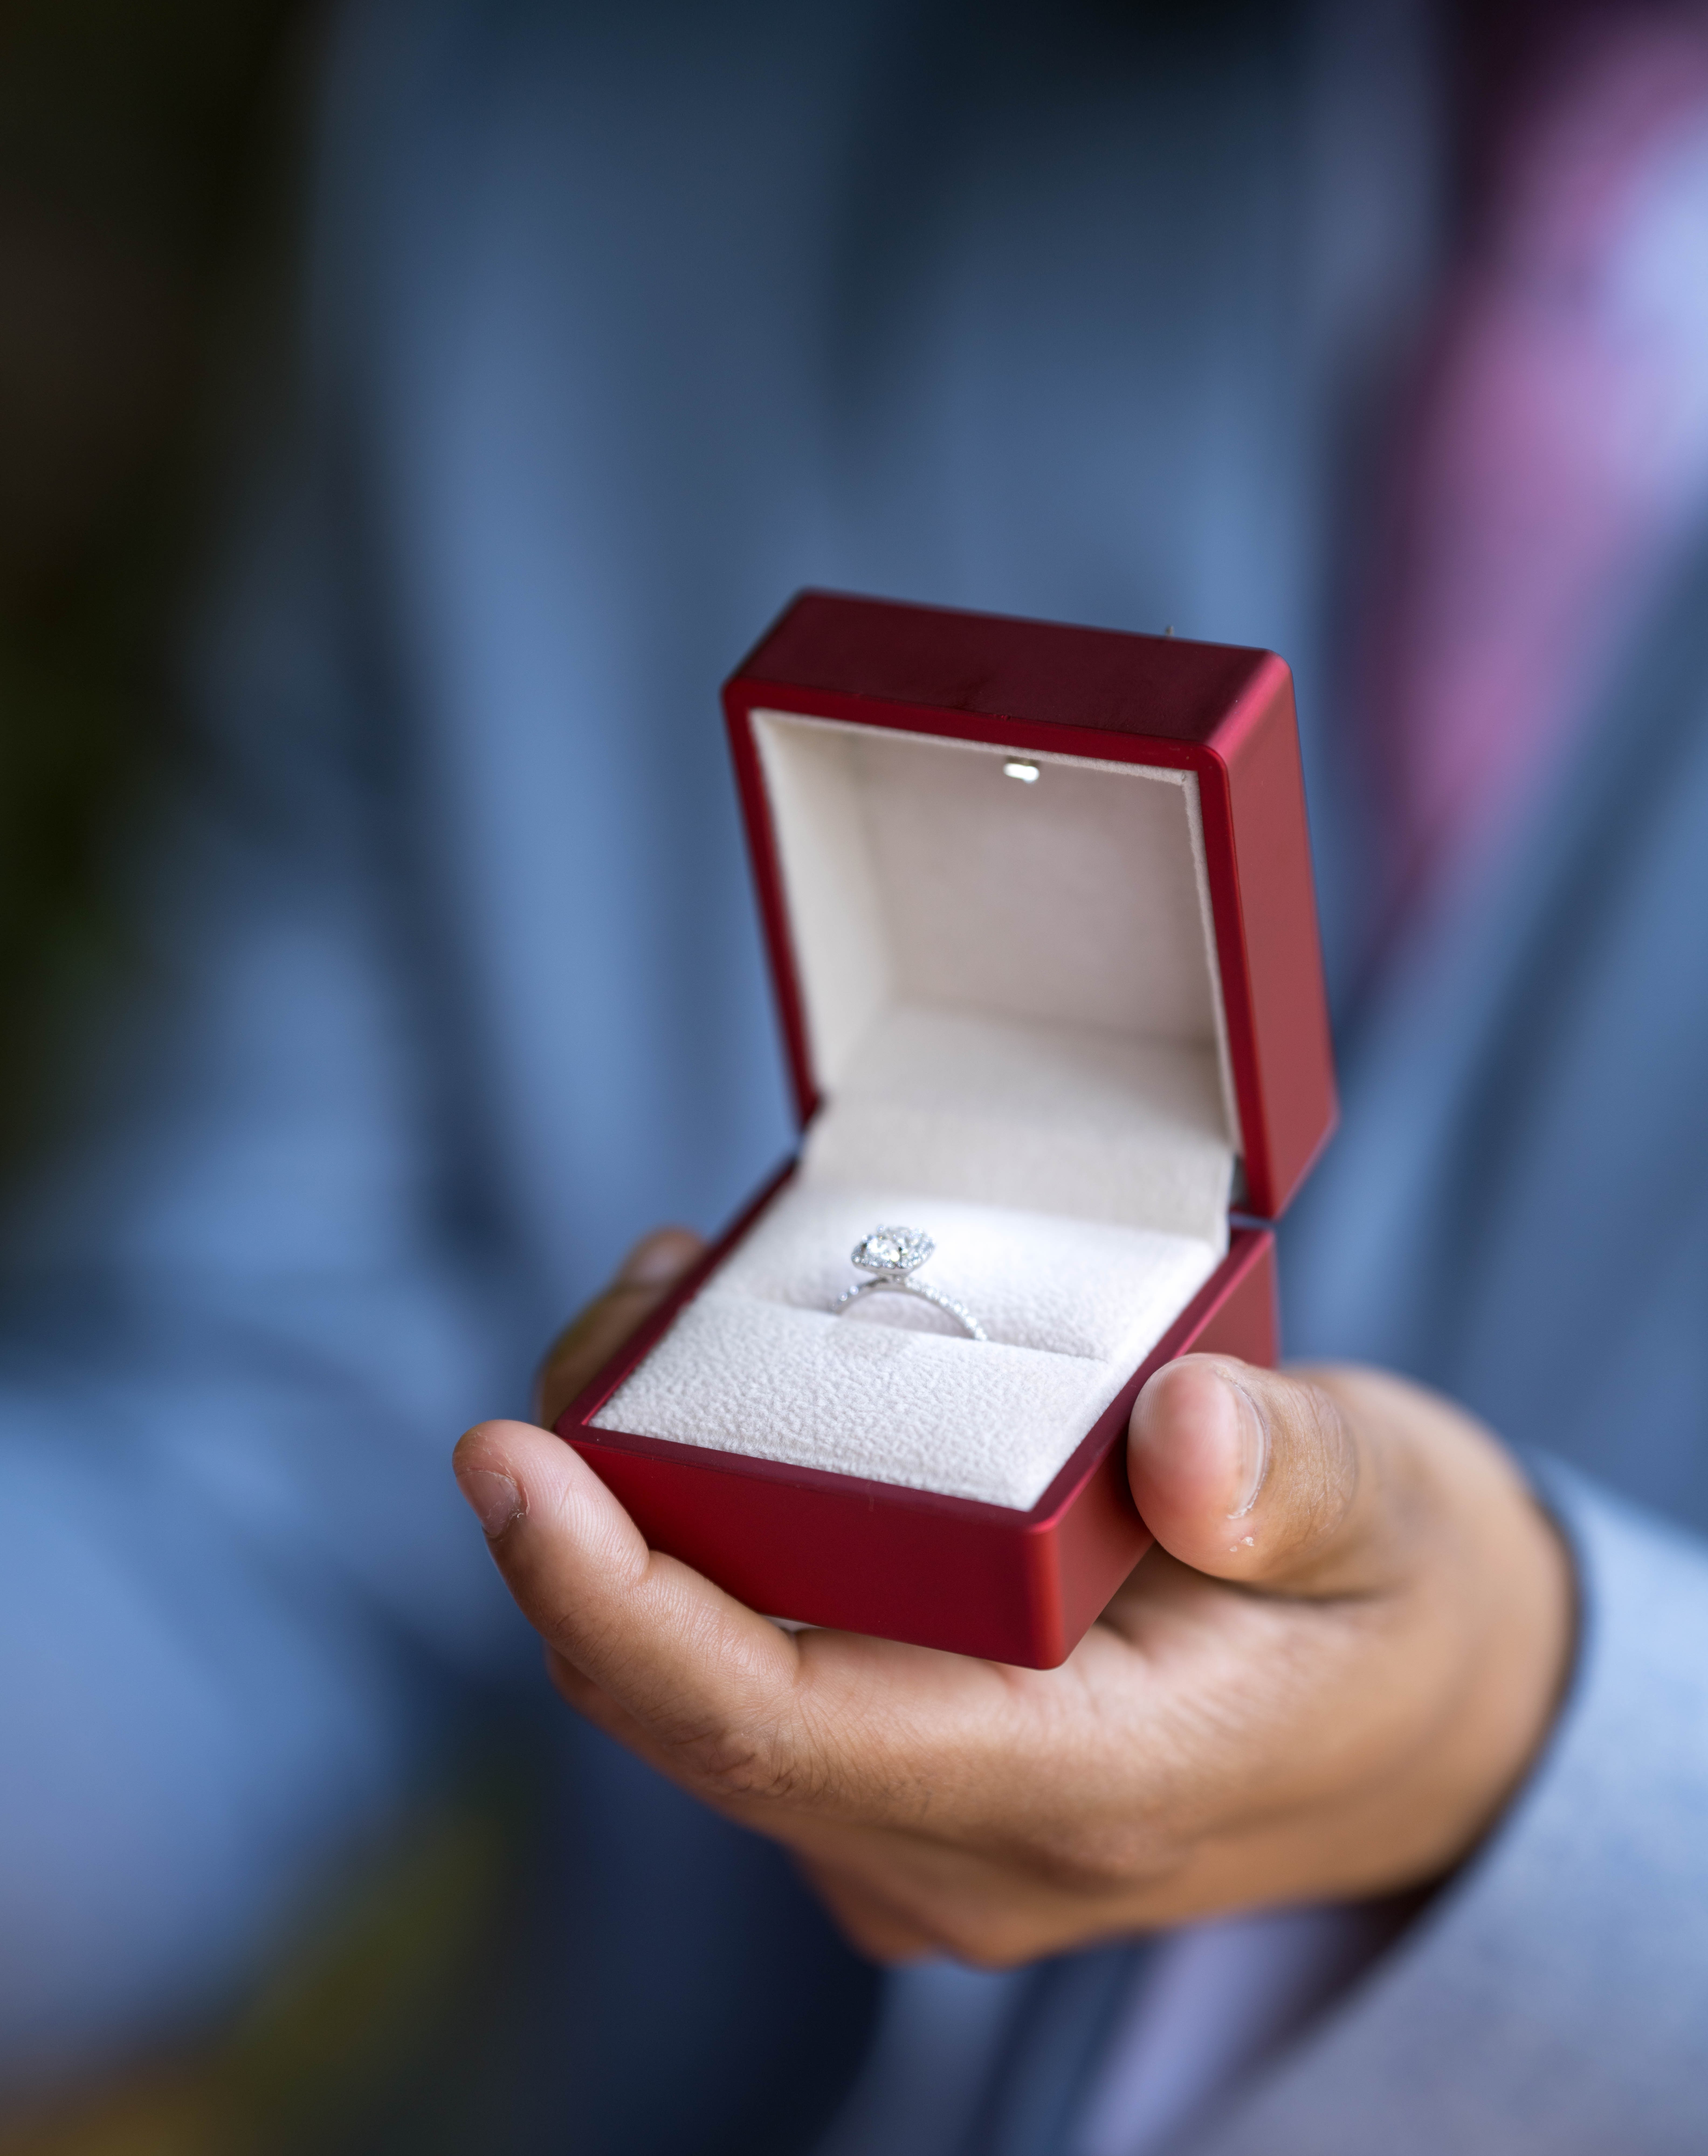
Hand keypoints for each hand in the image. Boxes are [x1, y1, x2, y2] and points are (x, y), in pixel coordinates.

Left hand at [456, 1231, 1572, 1964]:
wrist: (1409, 1723)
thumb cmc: (1390, 1606)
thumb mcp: (1395, 1519)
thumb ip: (1300, 1482)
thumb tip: (1181, 1433)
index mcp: (1086, 1792)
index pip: (778, 1728)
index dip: (614, 1599)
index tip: (507, 1461)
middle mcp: (965, 1852)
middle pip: (696, 1708)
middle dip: (596, 1522)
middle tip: (621, 1311)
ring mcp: (919, 1837)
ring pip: (696, 1697)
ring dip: (639, 1521)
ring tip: (669, 1322)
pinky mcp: (899, 1788)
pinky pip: (740, 1682)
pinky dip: (695, 1552)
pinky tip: (716, 1416)